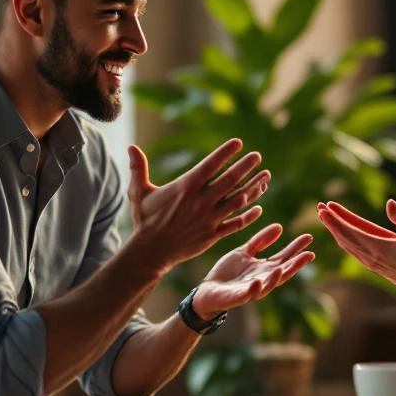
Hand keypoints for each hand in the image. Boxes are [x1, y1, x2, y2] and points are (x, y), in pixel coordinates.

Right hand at [127, 139, 270, 269]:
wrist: (150, 252)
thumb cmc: (144, 221)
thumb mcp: (139, 192)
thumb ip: (138, 169)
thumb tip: (131, 146)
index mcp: (186, 187)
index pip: (211, 165)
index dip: (226, 152)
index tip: (239, 143)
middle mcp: (201, 201)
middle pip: (230, 180)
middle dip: (246, 166)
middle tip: (257, 156)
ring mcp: (209, 219)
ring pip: (238, 200)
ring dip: (254, 187)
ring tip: (265, 176)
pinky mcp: (213, 235)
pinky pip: (236, 224)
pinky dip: (249, 215)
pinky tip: (258, 207)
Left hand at [191, 224, 314, 318]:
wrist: (207, 291)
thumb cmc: (228, 273)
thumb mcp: (244, 252)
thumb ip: (260, 241)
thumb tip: (280, 227)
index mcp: (264, 269)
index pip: (284, 257)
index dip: (296, 248)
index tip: (309, 237)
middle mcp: (262, 280)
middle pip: (282, 272)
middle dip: (296, 265)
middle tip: (309, 255)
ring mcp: (251, 290)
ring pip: (268, 285)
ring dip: (276, 278)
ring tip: (283, 268)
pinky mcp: (237, 297)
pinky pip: (247, 294)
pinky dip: (254, 289)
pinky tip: (257, 281)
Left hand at [317, 199, 395, 318]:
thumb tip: (389, 203)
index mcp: (380, 247)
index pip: (352, 231)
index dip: (337, 219)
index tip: (325, 208)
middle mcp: (372, 257)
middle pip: (345, 238)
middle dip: (331, 223)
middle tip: (320, 209)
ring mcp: (372, 264)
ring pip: (348, 246)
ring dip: (336, 232)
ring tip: (327, 219)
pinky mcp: (376, 267)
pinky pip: (355, 253)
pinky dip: (345, 242)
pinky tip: (342, 236)